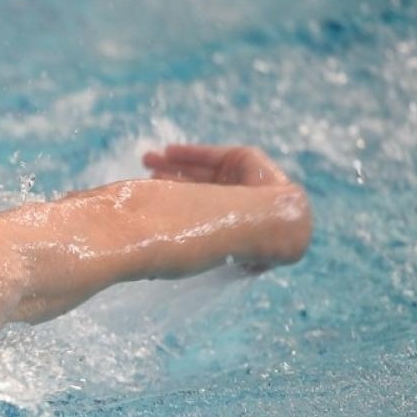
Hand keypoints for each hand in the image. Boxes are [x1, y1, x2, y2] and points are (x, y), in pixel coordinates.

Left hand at [141, 144, 310, 270]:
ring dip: (177, 164)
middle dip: (170, 179)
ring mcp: (247, 188)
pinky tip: (169, 152)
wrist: (272, 228)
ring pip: (206, 173)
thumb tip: (147, 264)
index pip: (195, 215)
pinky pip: (219, 156)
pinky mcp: (252, 163)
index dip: (170, 202)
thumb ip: (184, 252)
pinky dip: (195, 154)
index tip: (145, 192)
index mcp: (227, 236)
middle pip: (198, 191)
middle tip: (145, 172)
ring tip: (148, 159)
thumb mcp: (200, 252)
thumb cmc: (231, 247)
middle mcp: (238, 212)